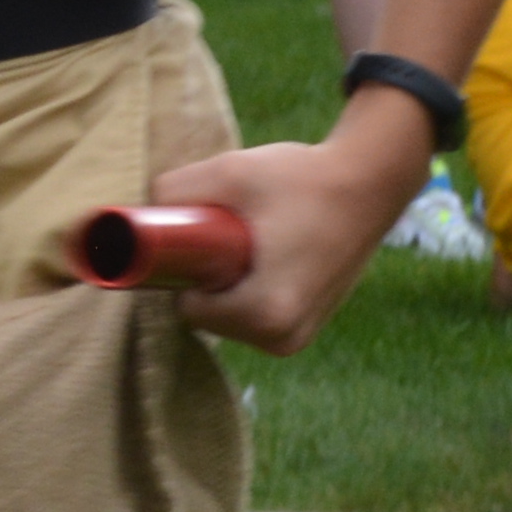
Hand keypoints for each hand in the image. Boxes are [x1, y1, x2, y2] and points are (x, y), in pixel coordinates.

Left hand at [143, 132, 402, 354]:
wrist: (370, 183)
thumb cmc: (302, 179)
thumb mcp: (229, 172)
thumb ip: (174, 191)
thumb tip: (141, 212)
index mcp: (264, 314)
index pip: (187, 308)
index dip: (184, 271)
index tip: (201, 238)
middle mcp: (282, 339)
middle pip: (207, 317)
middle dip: (206, 279)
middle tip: (231, 234)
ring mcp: (297, 339)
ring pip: (229, 319)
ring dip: (228, 287)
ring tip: (256, 243)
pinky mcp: (306, 329)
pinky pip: (254, 317)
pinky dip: (251, 292)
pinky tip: (270, 257)